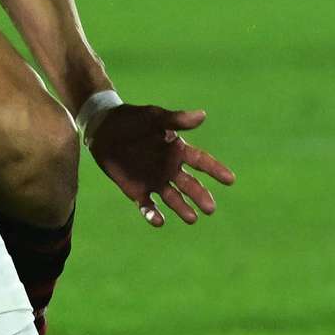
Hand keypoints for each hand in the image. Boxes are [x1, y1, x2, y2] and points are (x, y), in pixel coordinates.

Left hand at [87, 102, 235, 226]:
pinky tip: (158, 219)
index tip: (230, 179)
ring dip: (182, 209)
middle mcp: (170, 168)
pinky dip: (153, 215)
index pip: (202, 162)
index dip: (216, 170)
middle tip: (211, 208)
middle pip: (190, 185)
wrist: (103, 128)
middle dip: (201, 196)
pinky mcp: (137, 192)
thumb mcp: (153, 117)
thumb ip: (176, 119)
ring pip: (173, 199)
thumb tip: (202, 115)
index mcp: (177, 150)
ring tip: (192, 218)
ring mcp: (154, 181)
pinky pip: (148, 207)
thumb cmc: (132, 119)